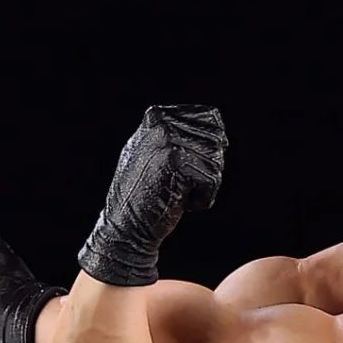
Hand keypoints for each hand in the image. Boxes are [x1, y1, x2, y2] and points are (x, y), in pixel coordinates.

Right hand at [77, 103, 226, 287]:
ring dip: (204, 186)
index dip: (214, 147)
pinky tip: (181, 204)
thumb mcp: (152, 154)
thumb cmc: (142, 196)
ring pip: (216, 161)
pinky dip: (202, 200)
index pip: (211, 118)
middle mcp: (162, 123)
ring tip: (178, 194)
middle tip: (183, 186)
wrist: (126, 226)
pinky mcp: (176, 161)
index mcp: (157, 116)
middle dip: (208, 169)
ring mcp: (168, 140)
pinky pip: (213, 180)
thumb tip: (216, 124)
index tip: (197, 168)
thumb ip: (176, 136)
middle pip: (217, 141)